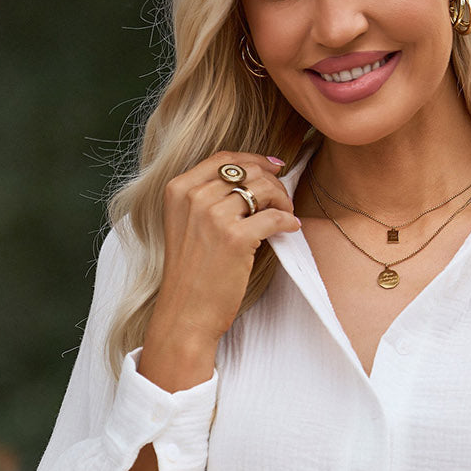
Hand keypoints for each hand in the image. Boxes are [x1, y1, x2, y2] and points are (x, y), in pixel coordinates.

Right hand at [142, 151, 299, 391]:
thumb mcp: (187, 224)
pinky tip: (291, 228)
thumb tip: (253, 177)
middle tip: (284, 200)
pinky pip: (274, 216)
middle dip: (273, 182)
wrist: (185, 312)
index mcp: (178, 189)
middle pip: (247, 171)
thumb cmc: (192, 273)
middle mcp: (193, 197)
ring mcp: (213, 216)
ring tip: (287, 215)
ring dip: (283, 200)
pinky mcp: (235, 237)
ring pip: (264, 189)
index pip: (223, 159)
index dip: (254, 159)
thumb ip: (208, 198)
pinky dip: (289, 220)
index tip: (274, 166)